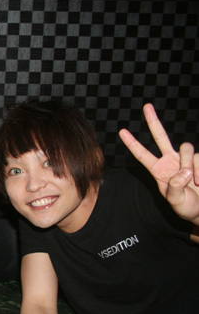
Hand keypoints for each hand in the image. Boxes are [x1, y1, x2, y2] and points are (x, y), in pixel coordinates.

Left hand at [119, 103, 198, 223]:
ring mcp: (186, 159)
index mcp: (158, 170)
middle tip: (146, 106)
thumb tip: (183, 170)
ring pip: (186, 148)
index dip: (132, 143)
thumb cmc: (187, 206)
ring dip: (189, 164)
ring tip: (195, 182)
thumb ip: (175, 186)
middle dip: (153, 121)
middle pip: (160, 136)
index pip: (142, 154)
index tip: (122, 131)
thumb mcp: (175, 200)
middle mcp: (170, 161)